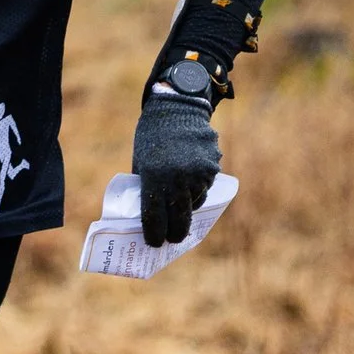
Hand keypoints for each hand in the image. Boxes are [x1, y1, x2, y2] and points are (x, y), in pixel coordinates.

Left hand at [133, 94, 219, 246]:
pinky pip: (205, 187)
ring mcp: (198, 173)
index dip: (154, 233)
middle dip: (176, 232)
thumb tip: (154, 215)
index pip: (155, 215)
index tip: (154, 243)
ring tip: (181, 203)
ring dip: (188, 206)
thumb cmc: (151, 138)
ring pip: (195, 202)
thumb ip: (148, 186)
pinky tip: (191, 179)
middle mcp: (177, 178)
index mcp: (154, 177)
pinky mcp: (212, 168)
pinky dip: (198, 188)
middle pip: (179, 217)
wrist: (176, 110)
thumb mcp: (141, 162)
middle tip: (173, 240)